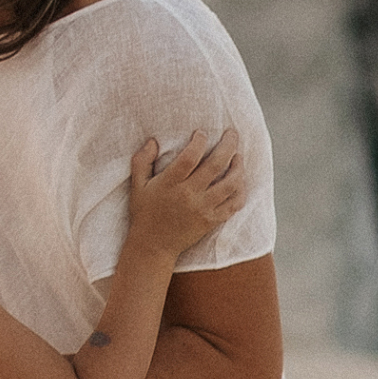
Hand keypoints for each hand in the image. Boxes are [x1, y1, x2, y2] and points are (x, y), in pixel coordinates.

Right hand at [127, 129, 245, 257]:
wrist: (153, 245)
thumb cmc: (144, 212)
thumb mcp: (137, 185)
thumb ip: (141, 161)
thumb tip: (153, 141)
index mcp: (170, 184)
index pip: (189, 157)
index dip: (199, 142)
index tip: (202, 133)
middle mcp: (189, 195)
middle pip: (215, 165)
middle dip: (228, 145)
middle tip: (232, 133)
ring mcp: (203, 209)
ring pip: (230, 183)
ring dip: (238, 167)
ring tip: (238, 156)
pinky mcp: (212, 221)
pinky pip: (234, 204)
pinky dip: (241, 190)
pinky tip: (240, 180)